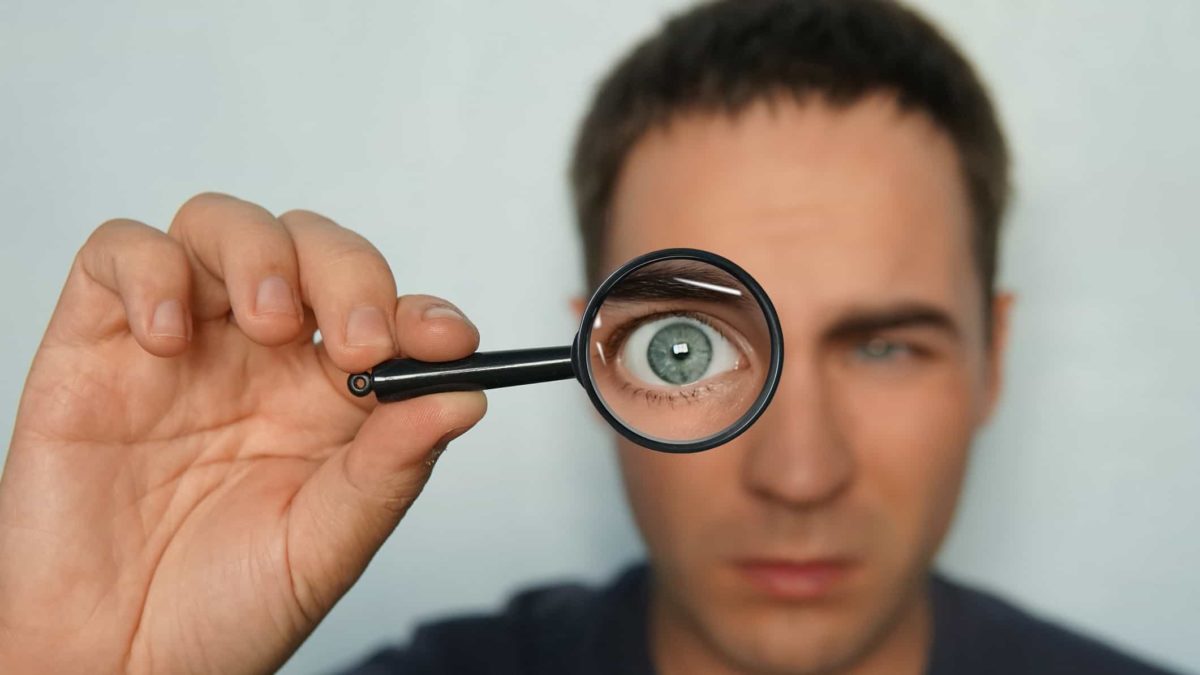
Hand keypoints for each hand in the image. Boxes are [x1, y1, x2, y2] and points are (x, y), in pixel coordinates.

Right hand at [0, 193, 486, 673]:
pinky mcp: (98, 342)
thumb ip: (392, 467)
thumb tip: (467, 395)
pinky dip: (151, 269)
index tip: (448, 339)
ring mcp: (183, 341)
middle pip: (316, 249)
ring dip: (261, 253)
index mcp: (330, 400)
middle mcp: (261, 359)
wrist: (111, 664)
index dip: (423, 312)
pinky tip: (169, 336)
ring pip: (225, 226)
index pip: (389, 315)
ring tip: (267, 325)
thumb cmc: (221, 611)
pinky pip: (121, 252)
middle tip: (355, 342)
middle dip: (350, 274)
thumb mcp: (326, 545)